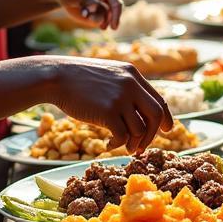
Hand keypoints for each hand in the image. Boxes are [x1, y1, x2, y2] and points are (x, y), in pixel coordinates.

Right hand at [49, 56, 173, 151]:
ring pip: (140, 129)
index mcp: (133, 74)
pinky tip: (107, 146)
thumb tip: (139, 112)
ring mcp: (120, 98)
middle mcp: (131, 85)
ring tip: (122, 147)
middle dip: (153, 134)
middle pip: (156, 114)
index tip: (167, 130)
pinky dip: (117, 145)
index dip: (165, 118)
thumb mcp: (109, 75)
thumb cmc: (79, 80)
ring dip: (133, 143)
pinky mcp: (107, 112)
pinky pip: (122, 136)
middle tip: (143, 146)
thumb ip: (126, 88)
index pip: (159, 99)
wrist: (56, 77)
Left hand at [55, 0, 122, 29]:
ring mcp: (101, 8)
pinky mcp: (95, 15)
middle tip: (93, 20)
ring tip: (84, 14)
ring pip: (104, 19)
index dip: (116, 16)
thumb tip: (95, 8)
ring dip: (95, 20)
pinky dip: (92, 22)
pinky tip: (85, 17)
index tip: (113, 27)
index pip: (117, 4)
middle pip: (112, 14)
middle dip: (103, 18)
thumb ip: (89, 0)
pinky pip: (98, 22)